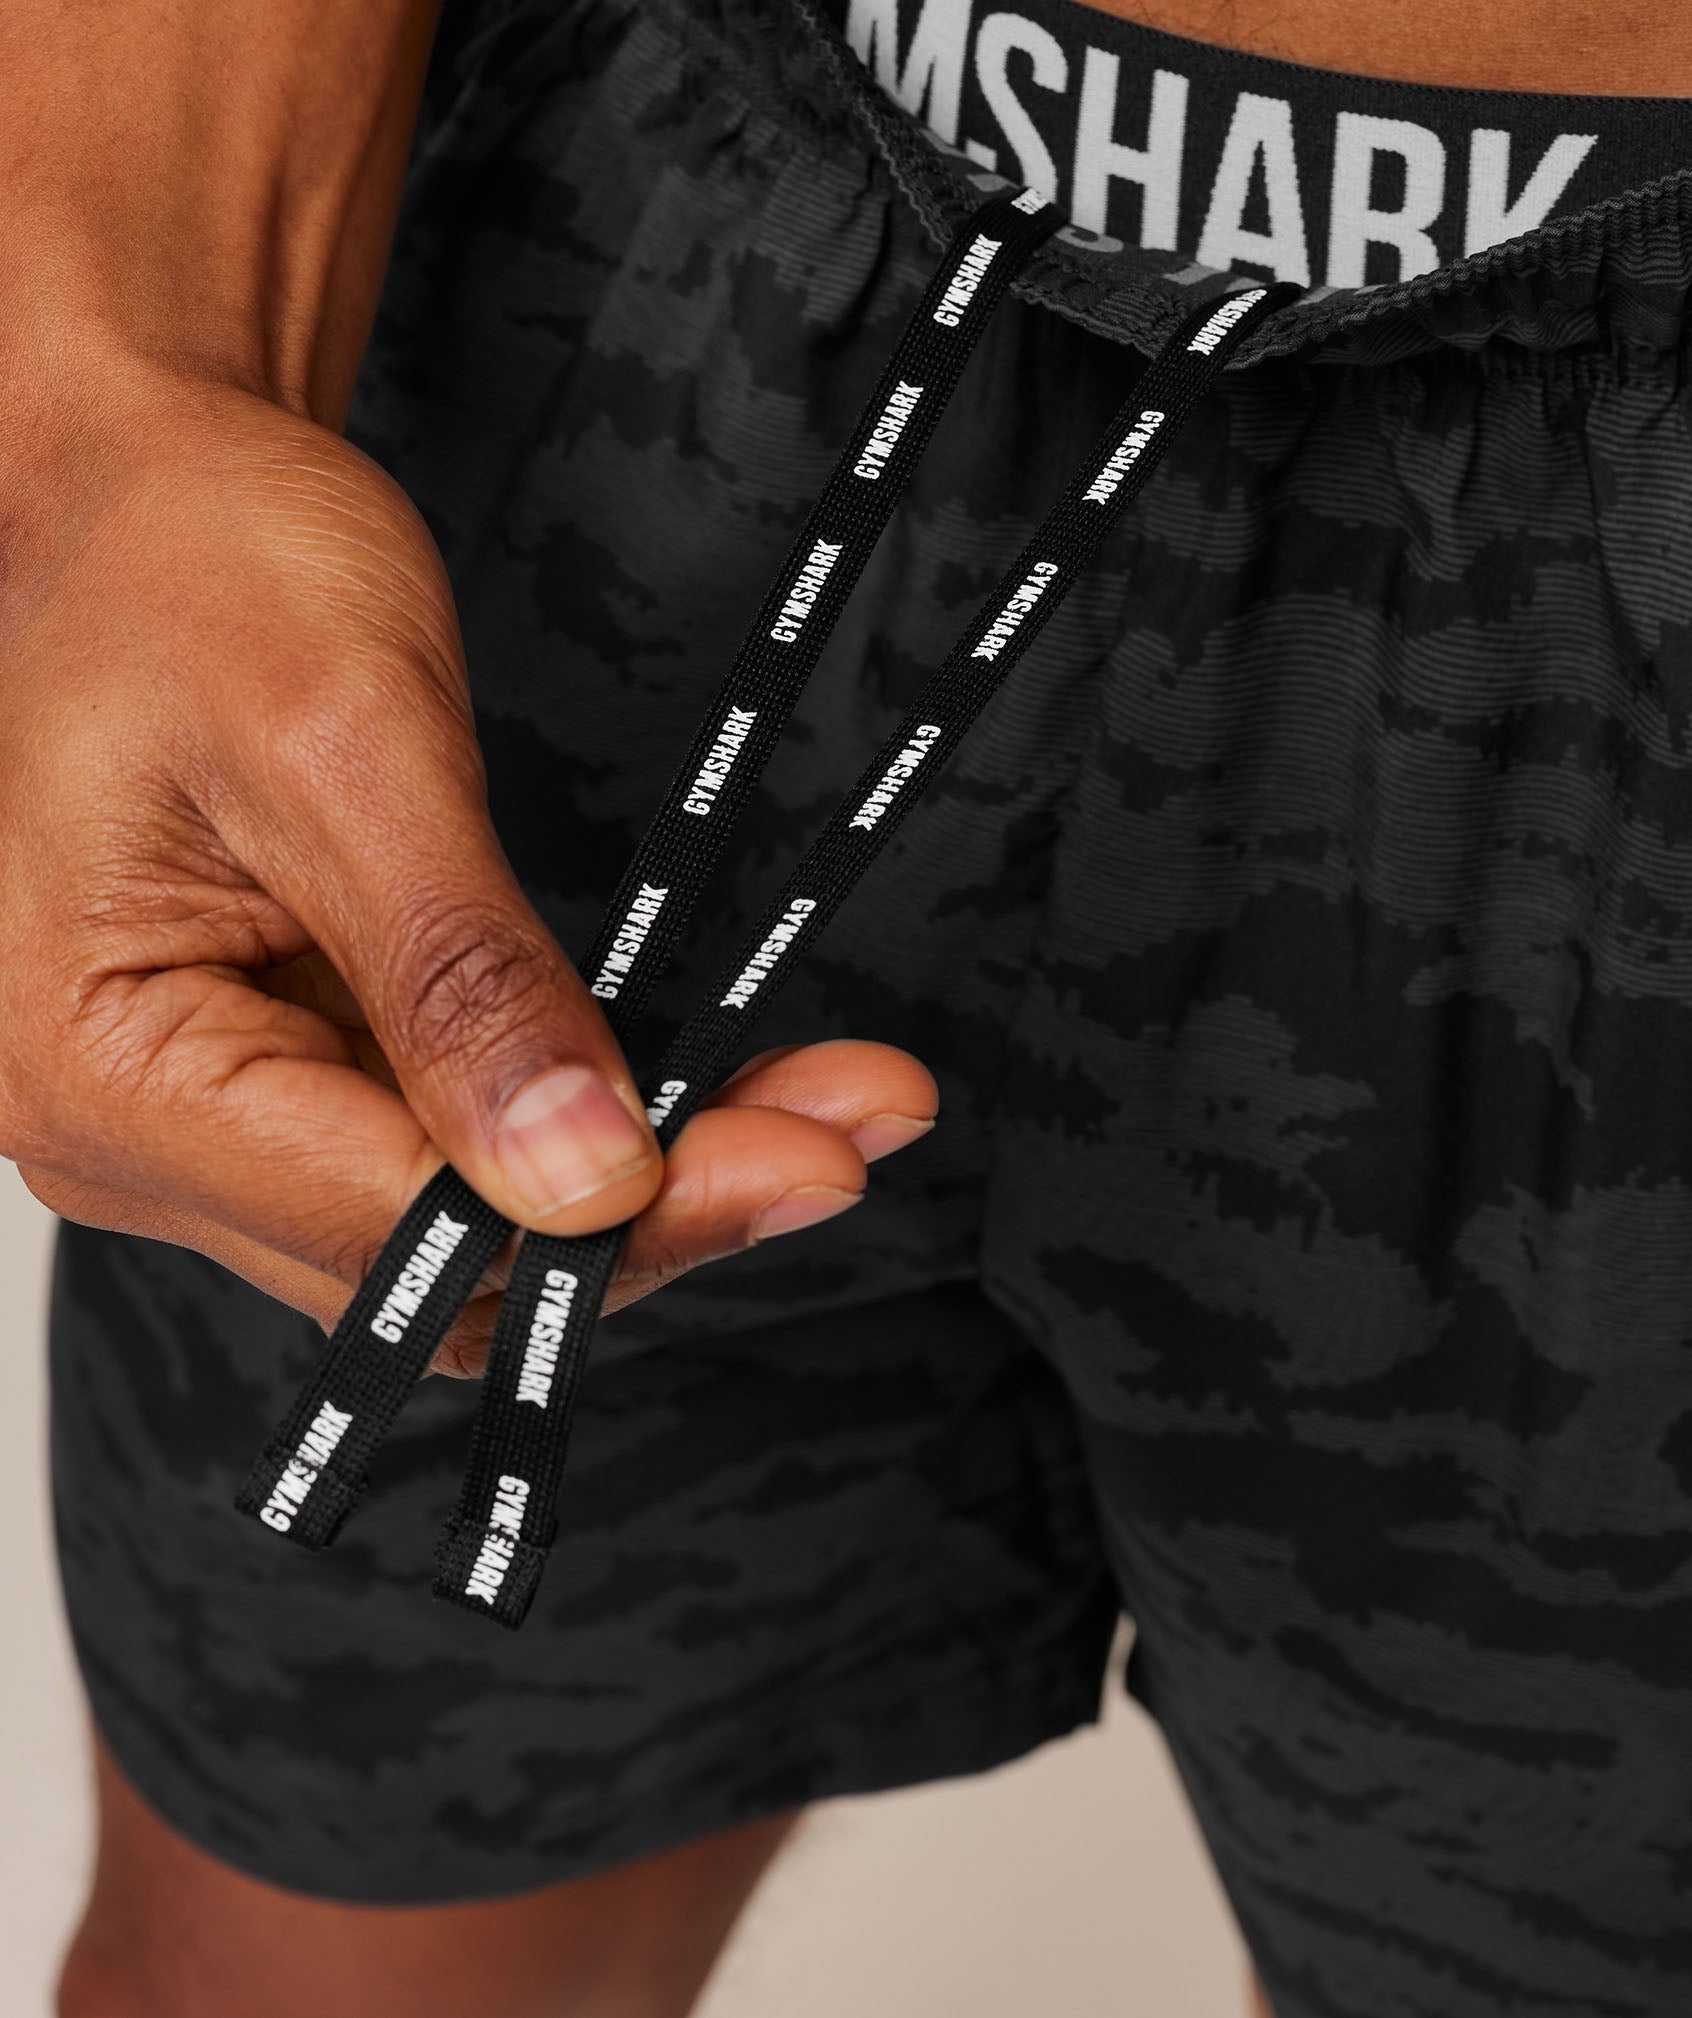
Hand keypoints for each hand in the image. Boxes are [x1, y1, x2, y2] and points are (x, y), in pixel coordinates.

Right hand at [0, 358, 934, 1374]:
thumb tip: (580, 1170)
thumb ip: (458, 973)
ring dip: (652, 1178)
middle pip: (440, 1255)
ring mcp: (209, 1112)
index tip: (792, 1161)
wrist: (145, 498)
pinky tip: (715, 1083)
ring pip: (464, 1223)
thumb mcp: (340, 742)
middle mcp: (132, 1130)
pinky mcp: (285, 1068)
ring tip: (821, 1105)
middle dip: (663, 1205)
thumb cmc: (192, 563)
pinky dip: (593, 1121)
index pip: (393, 1222)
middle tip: (842, 1129)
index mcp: (95, 1065)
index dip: (611, 1216)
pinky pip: (453, 1142)